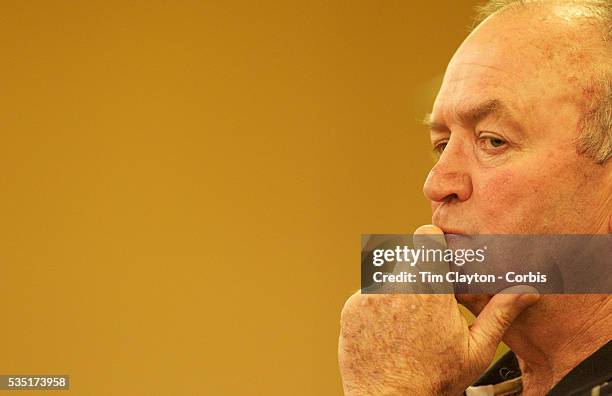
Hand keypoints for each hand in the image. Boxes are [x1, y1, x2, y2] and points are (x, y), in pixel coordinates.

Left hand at [338, 225, 538, 394]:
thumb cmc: (433, 380)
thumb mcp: (476, 349)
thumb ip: (500, 313)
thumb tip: (527, 290)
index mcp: (429, 287)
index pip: (427, 235)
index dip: (434, 243)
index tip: (440, 256)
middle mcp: (395, 284)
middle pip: (409, 258)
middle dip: (420, 273)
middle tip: (430, 303)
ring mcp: (369, 295)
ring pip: (388, 275)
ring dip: (399, 289)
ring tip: (410, 323)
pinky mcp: (351, 307)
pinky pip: (369, 294)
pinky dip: (379, 306)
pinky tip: (391, 331)